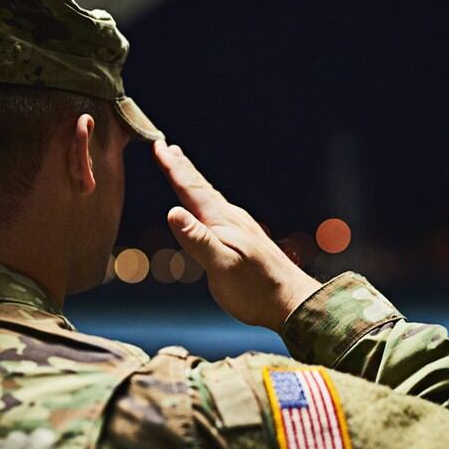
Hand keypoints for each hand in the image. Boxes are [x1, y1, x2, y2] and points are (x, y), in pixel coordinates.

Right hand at [152, 140, 320, 331]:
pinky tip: (206, 208)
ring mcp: (238, 228)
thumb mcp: (221, 265)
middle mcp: (230, 218)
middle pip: (200, 187)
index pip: (191, 188)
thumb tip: (172, 211)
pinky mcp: (242, 240)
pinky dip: (203, 200)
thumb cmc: (256, 289)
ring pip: (209, 197)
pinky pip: (216, 211)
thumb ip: (197, 239)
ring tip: (183, 169)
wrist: (291, 303)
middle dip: (181, 166)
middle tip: (166, 147)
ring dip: (192, 181)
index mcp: (221, 220)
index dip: (172, 167)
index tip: (158, 145)